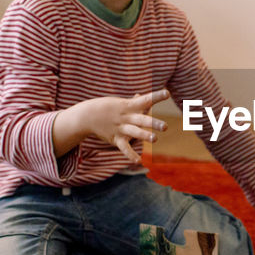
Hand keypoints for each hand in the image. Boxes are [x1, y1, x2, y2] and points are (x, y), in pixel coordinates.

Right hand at [52, 89, 170, 162]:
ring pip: (134, 132)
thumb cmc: (108, 108)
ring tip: (155, 139)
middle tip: (165, 127)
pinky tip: (138, 161)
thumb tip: (141, 96)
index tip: (167, 93)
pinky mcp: (116, 139)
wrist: (87, 116)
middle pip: (141, 120)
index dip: (156, 97)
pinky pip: (124, 147)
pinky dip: (130, 154)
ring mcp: (121, 129)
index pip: (145, 100)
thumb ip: (134, 102)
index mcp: (130, 106)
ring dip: (144, 135)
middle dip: (153, 123)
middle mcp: (127, 117)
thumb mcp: (121, 102)